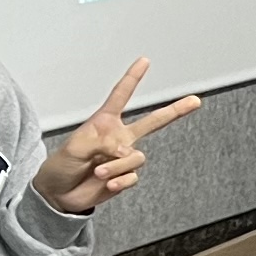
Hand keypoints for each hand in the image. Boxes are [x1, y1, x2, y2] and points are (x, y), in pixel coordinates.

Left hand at [34, 56, 202, 214]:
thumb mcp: (74, 148)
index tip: (144, 61)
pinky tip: (107, 183)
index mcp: (104, 123)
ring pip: (136, 157)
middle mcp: (118, 138)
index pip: (120, 96)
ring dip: (116, 166)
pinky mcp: (125, 177)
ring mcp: (123, 158)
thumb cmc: (61, 166)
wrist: (59, 195)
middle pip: (153, 122)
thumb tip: (125, 150)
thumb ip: (101, 142)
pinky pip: (133, 176)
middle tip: (195, 100)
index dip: (133, 78)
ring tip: (99, 171)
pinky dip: (120, 180)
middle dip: (175, 111)